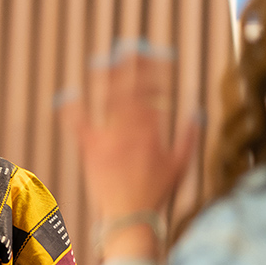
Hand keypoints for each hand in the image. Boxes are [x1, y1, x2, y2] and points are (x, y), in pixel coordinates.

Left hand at [64, 50, 198, 256]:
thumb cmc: (156, 193)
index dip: (155, 72)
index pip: (154, 94)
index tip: (158, 56)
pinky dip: (72, 109)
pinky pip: (78, 125)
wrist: (128, 217)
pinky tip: (67, 94)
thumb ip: (190, 136)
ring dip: (104, 79)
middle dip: (131, 66)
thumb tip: (198, 112)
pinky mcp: (89, 151)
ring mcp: (107, 140)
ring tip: (103, 60)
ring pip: (105, 102)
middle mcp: (129, 132)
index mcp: (152, 133)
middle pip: (130, 91)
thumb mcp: (181, 164)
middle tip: (130, 47)